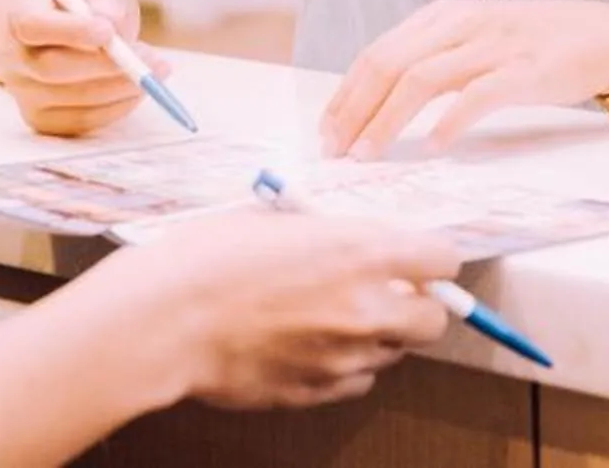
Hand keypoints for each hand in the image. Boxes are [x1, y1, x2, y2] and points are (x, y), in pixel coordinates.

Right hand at [0, 0, 167, 136]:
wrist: (68, 40)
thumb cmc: (86, 11)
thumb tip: (112, 20)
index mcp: (18, 16)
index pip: (33, 25)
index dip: (69, 31)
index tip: (108, 32)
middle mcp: (12, 58)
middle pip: (51, 68)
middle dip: (105, 65)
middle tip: (148, 57)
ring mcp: (24, 93)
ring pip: (71, 98)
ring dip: (119, 87)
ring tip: (153, 71)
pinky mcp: (42, 120)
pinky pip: (81, 121)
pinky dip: (116, 108)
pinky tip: (136, 90)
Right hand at [80, 210, 460, 409]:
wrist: (166, 319)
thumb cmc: (210, 257)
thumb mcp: (276, 218)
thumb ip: (329, 234)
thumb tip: (350, 241)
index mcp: (362, 252)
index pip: (442, 258)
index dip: (431, 258)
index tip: (416, 258)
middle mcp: (365, 308)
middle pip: (434, 320)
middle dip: (416, 305)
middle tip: (385, 293)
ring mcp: (343, 356)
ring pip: (394, 353)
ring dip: (377, 335)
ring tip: (331, 316)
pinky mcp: (316, 391)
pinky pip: (356, 381)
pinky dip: (345, 365)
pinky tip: (310, 345)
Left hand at [319, 0, 608, 158]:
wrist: (605, 36)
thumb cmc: (536, 45)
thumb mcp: (476, 38)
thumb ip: (435, 60)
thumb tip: (380, 104)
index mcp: (444, 16)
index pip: (377, 53)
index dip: (346, 94)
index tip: (326, 131)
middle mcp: (462, 24)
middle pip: (390, 64)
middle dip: (354, 111)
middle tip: (334, 151)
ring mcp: (493, 45)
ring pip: (423, 79)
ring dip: (387, 121)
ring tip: (367, 155)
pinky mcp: (525, 71)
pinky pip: (478, 95)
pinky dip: (450, 121)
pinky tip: (432, 146)